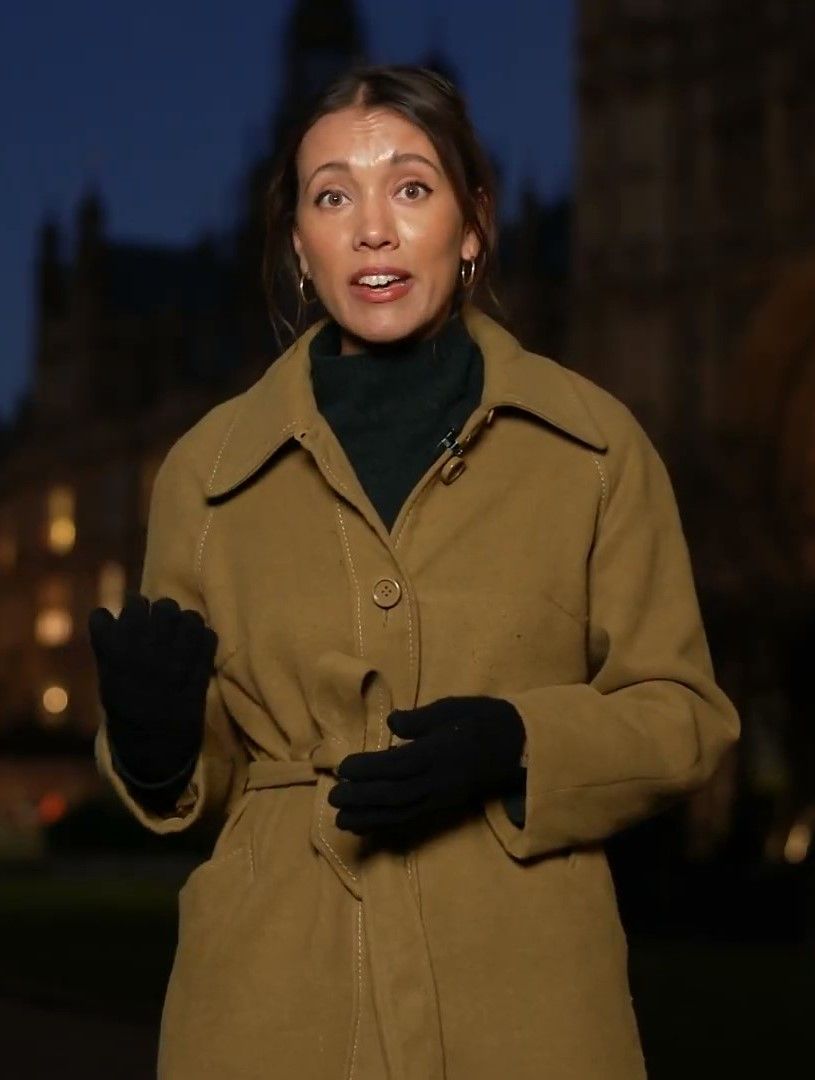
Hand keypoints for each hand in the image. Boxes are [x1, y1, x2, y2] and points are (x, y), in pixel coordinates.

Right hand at [88, 593, 216, 784]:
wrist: (155, 744)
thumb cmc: (128, 710)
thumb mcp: (108, 679)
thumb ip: (110, 645)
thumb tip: (113, 612)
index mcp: (114, 653)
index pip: (118, 610)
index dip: (126, 608)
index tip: (131, 612)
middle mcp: (143, 650)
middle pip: (157, 605)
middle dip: (159, 609)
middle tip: (160, 617)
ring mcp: (175, 657)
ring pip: (186, 615)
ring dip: (184, 620)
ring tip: (181, 630)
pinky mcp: (200, 668)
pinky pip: (207, 635)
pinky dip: (203, 636)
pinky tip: (196, 645)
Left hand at [328, 696, 525, 835]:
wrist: (519, 746)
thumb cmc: (483, 720)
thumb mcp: (453, 709)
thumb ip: (421, 719)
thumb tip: (392, 724)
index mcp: (440, 753)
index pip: (398, 764)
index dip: (369, 768)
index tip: (344, 767)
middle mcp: (439, 780)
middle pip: (395, 793)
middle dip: (362, 797)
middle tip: (333, 795)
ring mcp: (442, 795)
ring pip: (401, 811)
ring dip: (369, 817)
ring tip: (341, 820)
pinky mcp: (444, 805)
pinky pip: (411, 817)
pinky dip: (386, 822)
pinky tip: (366, 825)